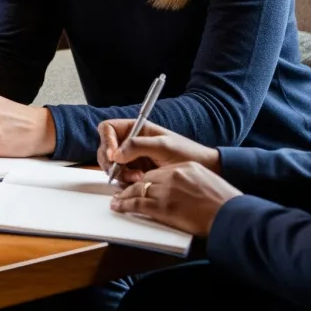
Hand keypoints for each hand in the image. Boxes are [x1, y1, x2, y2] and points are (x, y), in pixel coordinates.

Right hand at [97, 119, 220, 184]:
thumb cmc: (187, 153)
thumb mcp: (163, 145)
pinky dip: (126, 181)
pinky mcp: (136, 173)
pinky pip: (122, 177)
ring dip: (120, 173)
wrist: (204, 170)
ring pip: (112, 165)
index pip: (108, 129)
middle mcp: (131, 142)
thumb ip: (137, 146)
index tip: (115, 155)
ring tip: (139, 177)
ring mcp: (133, 158)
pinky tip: (141, 182)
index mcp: (136, 129)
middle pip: (106, 149)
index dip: (107, 141)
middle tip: (124, 172)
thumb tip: (116, 154)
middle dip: (111, 162)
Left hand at [110, 162, 240, 236]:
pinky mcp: (163, 206)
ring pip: (138, 190)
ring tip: (117, 200)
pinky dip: (125, 205)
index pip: (158, 171)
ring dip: (125, 195)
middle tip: (122, 191)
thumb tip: (181, 190)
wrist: (231, 215)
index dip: (146, 178)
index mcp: (185, 167)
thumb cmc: (225, 203)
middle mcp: (173, 175)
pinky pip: (138, 204)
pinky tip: (119, 206)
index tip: (140, 183)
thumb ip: (191, 181)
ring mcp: (167, 191)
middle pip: (146, 178)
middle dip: (133, 186)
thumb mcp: (207, 182)